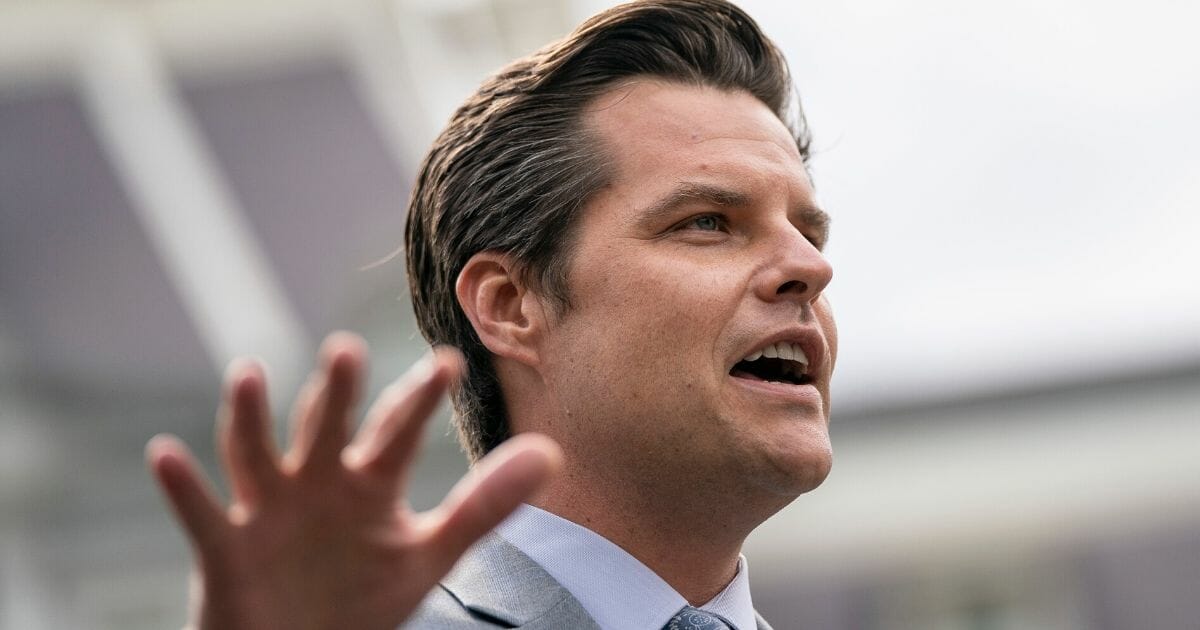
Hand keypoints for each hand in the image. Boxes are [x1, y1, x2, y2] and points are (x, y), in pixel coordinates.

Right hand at [146, 332, 560, 629]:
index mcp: (368, 484)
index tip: (448, 363)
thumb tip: (551, 451)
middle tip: (347, 348)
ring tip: (249, 374)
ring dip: (249, 418)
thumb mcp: (429, 554)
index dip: (417, 401)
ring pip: (256, 455)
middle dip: (334, 394)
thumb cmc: (363, 599)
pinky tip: (164, 454)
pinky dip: (183, 488)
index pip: (396, 433)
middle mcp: (317, 484)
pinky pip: (201, 514)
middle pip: (326, 431)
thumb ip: (485, 504)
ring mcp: (268, 512)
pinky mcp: (226, 549)